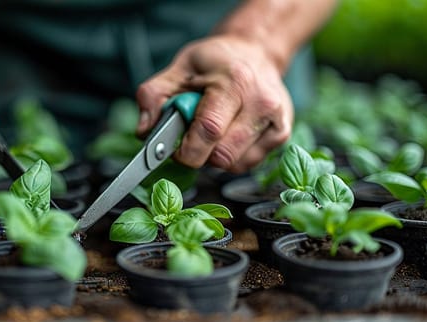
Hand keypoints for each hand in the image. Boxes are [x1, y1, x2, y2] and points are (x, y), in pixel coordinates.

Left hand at [136, 35, 292, 172]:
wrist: (256, 52)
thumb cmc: (215, 62)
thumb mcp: (178, 68)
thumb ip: (154, 96)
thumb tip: (144, 131)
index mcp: (235, 82)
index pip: (208, 131)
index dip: (186, 149)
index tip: (174, 149)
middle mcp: (262, 102)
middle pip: (222, 156)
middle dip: (198, 154)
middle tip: (192, 134)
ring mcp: (277, 120)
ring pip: (234, 164)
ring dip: (214, 155)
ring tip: (213, 128)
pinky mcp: (282, 134)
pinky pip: (247, 164)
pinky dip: (231, 156)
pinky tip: (229, 133)